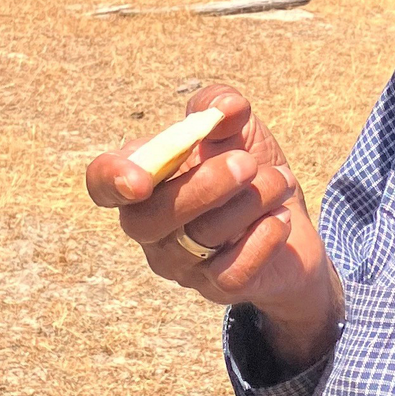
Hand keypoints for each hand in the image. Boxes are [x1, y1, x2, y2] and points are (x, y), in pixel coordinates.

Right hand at [85, 85, 343, 371]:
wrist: (292, 219)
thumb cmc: (248, 168)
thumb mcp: (237, 128)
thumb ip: (222, 107)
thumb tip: (226, 107)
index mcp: (143, 180)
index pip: (102, 184)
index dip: (111, 181)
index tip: (139, 179)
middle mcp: (151, 227)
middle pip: (149, 219)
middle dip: (202, 188)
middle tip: (247, 164)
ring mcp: (180, 263)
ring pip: (199, 239)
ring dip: (248, 203)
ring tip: (280, 180)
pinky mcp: (218, 288)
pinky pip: (231, 272)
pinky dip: (262, 239)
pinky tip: (281, 218)